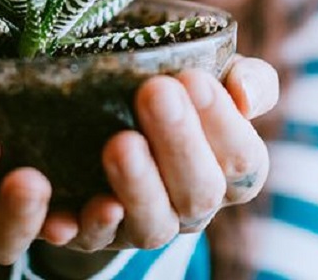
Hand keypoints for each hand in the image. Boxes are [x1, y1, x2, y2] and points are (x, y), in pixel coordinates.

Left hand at [54, 54, 278, 251]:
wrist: (103, 116)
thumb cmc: (174, 94)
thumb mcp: (211, 79)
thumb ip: (248, 80)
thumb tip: (246, 95)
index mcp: (230, 172)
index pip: (244, 160)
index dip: (223, 122)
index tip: (193, 77)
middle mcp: (192, 207)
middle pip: (199, 192)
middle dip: (179, 142)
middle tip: (155, 92)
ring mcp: (143, 224)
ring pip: (152, 225)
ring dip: (138, 185)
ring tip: (121, 143)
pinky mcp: (94, 235)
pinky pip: (90, 240)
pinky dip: (84, 225)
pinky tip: (68, 211)